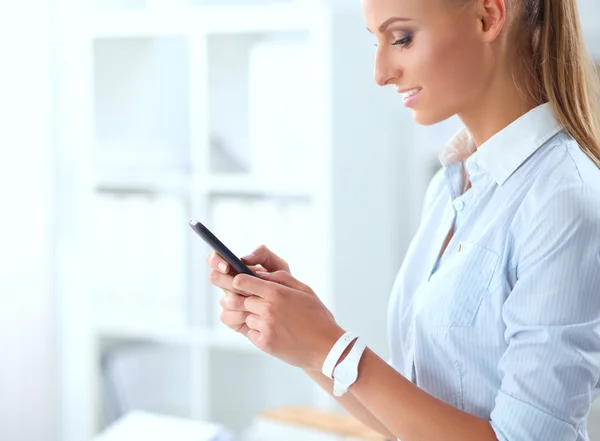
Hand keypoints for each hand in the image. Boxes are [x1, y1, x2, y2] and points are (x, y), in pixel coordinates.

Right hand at [206, 245, 290, 335]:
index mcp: (236, 270)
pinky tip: (253, 315)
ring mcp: (229, 302)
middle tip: (241, 285)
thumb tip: (244, 259)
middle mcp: (229, 285)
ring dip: (239, 300)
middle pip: (214, 278)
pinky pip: (226, 316)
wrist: (292, 310)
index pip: (216, 260)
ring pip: (223, 299)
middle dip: (227, 281)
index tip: (227, 266)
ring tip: (256, 301)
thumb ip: (263, 255)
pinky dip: (240, 315)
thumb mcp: (278, 266)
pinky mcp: (232, 319)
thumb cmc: (284, 285)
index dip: (216, 261)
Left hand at [207, 245, 342, 370]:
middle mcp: (268, 309)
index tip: (241, 284)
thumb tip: (260, 274)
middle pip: (239, 300)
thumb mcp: (304, 290)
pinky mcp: (264, 343)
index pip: (242, 282)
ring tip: (268, 319)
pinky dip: (256, 331)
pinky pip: (250, 333)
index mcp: (277, 293)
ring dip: (251, 317)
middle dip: (244, 300)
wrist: (327, 347)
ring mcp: (265, 327)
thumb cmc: (317, 316)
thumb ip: (280, 278)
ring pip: (244, 317)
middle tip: (254, 303)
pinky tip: (272, 331)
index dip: (238, 282)